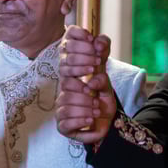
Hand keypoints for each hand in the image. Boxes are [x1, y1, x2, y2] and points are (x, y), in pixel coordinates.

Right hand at [56, 26, 116, 143]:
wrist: (107, 121)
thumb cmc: (102, 97)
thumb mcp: (105, 75)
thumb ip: (103, 56)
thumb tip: (98, 43)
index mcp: (70, 77)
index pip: (66, 57)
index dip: (79, 55)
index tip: (96, 62)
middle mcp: (63, 90)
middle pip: (66, 80)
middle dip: (84, 86)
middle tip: (97, 93)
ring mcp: (61, 107)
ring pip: (66, 101)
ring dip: (85, 105)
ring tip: (97, 108)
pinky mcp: (62, 125)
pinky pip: (65, 120)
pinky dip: (81, 119)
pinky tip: (91, 118)